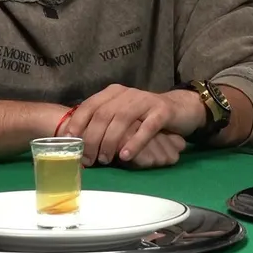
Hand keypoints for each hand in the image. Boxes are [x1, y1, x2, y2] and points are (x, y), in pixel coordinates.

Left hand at [62, 84, 200, 165]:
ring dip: (110, 141)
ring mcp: (145, 100)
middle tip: (88, 159)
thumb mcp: (122, 116)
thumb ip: (104, 124)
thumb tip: (79, 144)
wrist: (181, 108)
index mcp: (113, 93)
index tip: (70, 141)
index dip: (78, 122)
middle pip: (104, 114)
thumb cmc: (146, 117)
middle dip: (93, 138)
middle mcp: (127, 93)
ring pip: (122, 120)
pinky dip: (134, 142)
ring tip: (105, 159)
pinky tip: (126, 156)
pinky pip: (146, 127)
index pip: (90, 105)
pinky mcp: (162, 111)